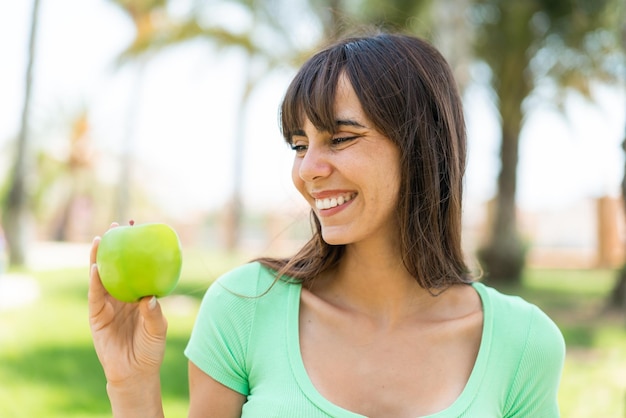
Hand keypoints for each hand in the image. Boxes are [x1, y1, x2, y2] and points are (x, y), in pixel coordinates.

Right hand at [88, 224, 167, 384]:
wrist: (135, 373)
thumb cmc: (151, 350)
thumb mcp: (158, 329)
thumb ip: (154, 313)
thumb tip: (150, 296)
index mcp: (139, 295)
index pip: (137, 267)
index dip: (136, 250)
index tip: (140, 229)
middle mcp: (122, 296)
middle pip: (117, 266)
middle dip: (115, 246)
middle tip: (117, 226)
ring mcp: (108, 305)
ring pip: (102, 276)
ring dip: (99, 257)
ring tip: (100, 239)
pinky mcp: (96, 316)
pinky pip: (95, 295)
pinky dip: (94, 281)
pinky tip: (95, 267)